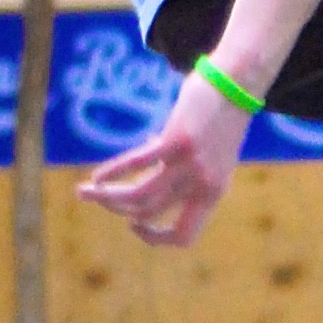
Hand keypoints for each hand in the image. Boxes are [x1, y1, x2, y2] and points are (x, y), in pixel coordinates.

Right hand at [76, 65, 254, 246]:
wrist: (239, 84)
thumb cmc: (222, 120)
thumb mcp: (210, 156)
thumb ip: (183, 172)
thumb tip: (149, 171)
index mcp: (212, 193)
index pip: (184, 236)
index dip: (156, 238)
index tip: (135, 224)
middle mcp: (202, 184)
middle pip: (150, 212)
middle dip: (118, 210)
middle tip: (98, 199)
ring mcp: (191, 163)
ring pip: (140, 195)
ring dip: (107, 198)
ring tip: (84, 192)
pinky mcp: (178, 139)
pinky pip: (138, 162)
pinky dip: (113, 171)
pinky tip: (97, 176)